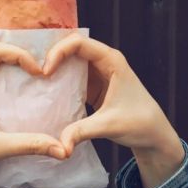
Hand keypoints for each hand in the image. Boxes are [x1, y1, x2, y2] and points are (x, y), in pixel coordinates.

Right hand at [42, 34, 181, 160]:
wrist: (154, 134)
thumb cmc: (140, 123)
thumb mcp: (108, 125)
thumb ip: (81, 131)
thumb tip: (59, 145)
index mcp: (112, 60)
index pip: (79, 43)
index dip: (58, 52)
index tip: (45, 71)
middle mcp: (105, 61)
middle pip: (72, 47)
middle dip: (52, 55)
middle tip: (33, 72)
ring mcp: (100, 73)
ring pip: (71, 61)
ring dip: (54, 67)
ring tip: (34, 80)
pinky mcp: (95, 86)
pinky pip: (73, 76)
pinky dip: (60, 80)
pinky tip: (46, 91)